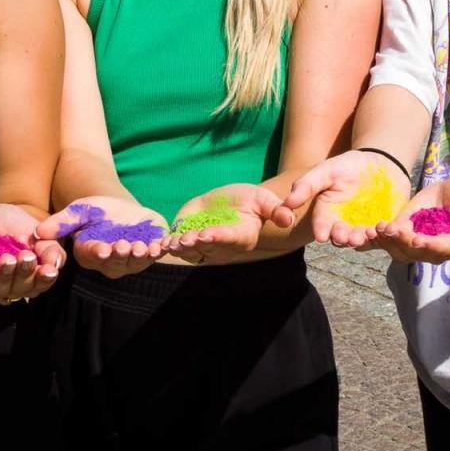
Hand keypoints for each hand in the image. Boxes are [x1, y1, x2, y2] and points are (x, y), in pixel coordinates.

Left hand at [0, 203, 61, 303]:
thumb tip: (57, 263)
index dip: (44, 279)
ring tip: (5, 259)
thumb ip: (47, 247)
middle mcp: (8, 285)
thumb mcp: (32, 229)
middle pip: (19, 290)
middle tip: (25, 257)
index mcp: (28, 275)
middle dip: (23, 274)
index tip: (47, 269)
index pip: (39, 284)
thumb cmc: (8, 223)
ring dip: (2, 276)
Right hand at [38, 196, 168, 280]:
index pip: (92, 255)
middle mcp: (111, 261)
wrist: (120, 209)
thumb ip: (61, 222)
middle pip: (116, 261)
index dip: (98, 252)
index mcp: (90, 252)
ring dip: (142, 256)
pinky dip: (162, 250)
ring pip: (136, 262)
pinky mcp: (151, 251)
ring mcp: (132, 259)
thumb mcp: (78, 211)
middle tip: (125, 247)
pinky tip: (165, 245)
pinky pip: (157, 254)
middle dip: (121, 254)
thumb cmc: (96, 211)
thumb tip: (38, 232)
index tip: (103, 249)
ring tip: (145, 247)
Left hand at [163, 184, 293, 265]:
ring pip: (191, 251)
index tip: (207, 234)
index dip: (217, 237)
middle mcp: (222, 246)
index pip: (228, 238)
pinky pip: (178, 247)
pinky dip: (169, 246)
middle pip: (207, 248)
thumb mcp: (263, 199)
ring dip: (181, 248)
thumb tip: (289, 218)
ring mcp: (203, 245)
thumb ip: (274, 210)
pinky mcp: (188, 239)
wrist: (231, 201)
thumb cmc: (250, 200)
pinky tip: (161, 244)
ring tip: (173, 242)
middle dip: (196, 244)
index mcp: (241, 236)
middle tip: (186, 239)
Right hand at [282, 150, 410, 247]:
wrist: (381, 163)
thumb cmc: (349, 165)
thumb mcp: (326, 170)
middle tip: (343, 238)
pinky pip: (383, 234)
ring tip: (362, 236)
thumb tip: (287, 202)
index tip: (321, 236)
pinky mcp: (383, 227)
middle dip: (341, 238)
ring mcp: (363, 227)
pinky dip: (383, 233)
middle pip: (341, 235)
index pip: (321, 224)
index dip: (321, 230)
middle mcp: (344, 224)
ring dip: (361, 238)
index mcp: (327, 213)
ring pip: (361, 238)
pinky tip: (384, 229)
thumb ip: (307, 185)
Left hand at [371, 175, 449, 263]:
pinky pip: (388, 240)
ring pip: (399, 250)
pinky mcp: (404, 231)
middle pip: (415, 252)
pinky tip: (364, 234)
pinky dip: (375, 239)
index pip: (440, 250)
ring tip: (377, 228)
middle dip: (401, 241)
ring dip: (386, 241)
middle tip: (390, 230)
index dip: (429, 246)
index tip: (417, 239)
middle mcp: (434, 249)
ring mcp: (417, 242)